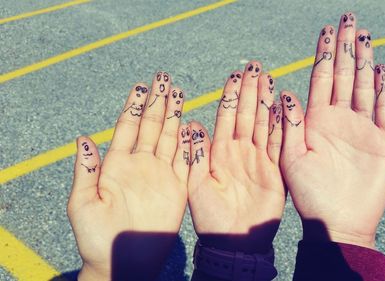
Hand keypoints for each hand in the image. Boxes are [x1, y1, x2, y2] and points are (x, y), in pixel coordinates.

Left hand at [68, 72, 188, 279]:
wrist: (123, 262)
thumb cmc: (96, 237)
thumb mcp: (83, 203)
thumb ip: (86, 170)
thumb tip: (82, 138)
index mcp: (117, 165)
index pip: (127, 127)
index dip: (134, 106)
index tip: (141, 86)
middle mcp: (141, 165)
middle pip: (151, 126)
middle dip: (158, 102)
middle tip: (164, 78)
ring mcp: (161, 175)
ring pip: (169, 138)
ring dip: (174, 116)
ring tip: (178, 93)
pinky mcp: (178, 189)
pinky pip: (186, 162)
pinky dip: (189, 143)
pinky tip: (191, 125)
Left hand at [187, 63, 284, 252]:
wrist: (233, 244)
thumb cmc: (210, 219)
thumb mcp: (196, 186)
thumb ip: (195, 156)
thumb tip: (190, 125)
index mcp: (218, 152)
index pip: (225, 116)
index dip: (231, 95)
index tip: (236, 74)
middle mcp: (239, 151)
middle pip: (247, 114)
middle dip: (251, 90)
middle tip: (256, 66)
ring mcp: (258, 160)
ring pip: (264, 124)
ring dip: (268, 102)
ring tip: (271, 79)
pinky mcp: (274, 172)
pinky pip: (280, 145)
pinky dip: (284, 128)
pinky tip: (286, 109)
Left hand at [279, 13, 384, 248]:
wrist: (337, 223)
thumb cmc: (308, 196)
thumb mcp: (289, 159)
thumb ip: (289, 126)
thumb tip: (286, 92)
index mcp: (314, 121)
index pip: (320, 78)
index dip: (323, 53)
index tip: (326, 29)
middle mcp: (338, 119)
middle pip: (344, 75)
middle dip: (345, 47)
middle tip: (349, 19)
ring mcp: (362, 128)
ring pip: (364, 87)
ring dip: (365, 62)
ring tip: (365, 37)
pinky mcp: (383, 142)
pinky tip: (383, 71)